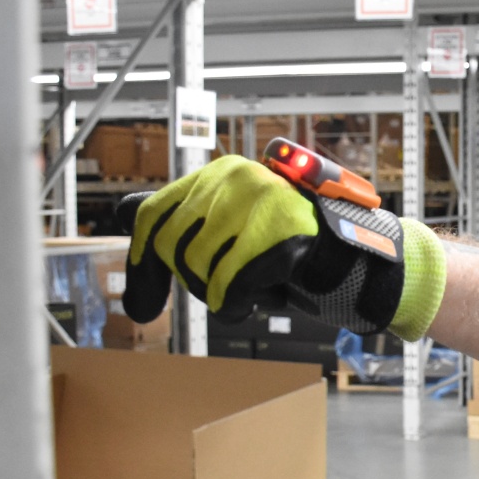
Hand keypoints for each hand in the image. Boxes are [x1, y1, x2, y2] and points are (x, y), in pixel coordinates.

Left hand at [118, 155, 445, 339]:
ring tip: (246, 293)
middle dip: (190, 283)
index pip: (154, 216)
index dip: (142, 266)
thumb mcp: (231, 231)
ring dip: (218, 295)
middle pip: (172, 246)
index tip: (140, 306)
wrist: (358, 261)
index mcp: (220, 173)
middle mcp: (235, 176)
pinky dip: (236, 304)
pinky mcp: (282, 233)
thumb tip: (120, 213)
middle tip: (220, 296)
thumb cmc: (292, 250)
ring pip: (198, 268)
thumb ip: (181, 219)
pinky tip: (252, 304)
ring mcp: (261, 201)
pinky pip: (230, 284)